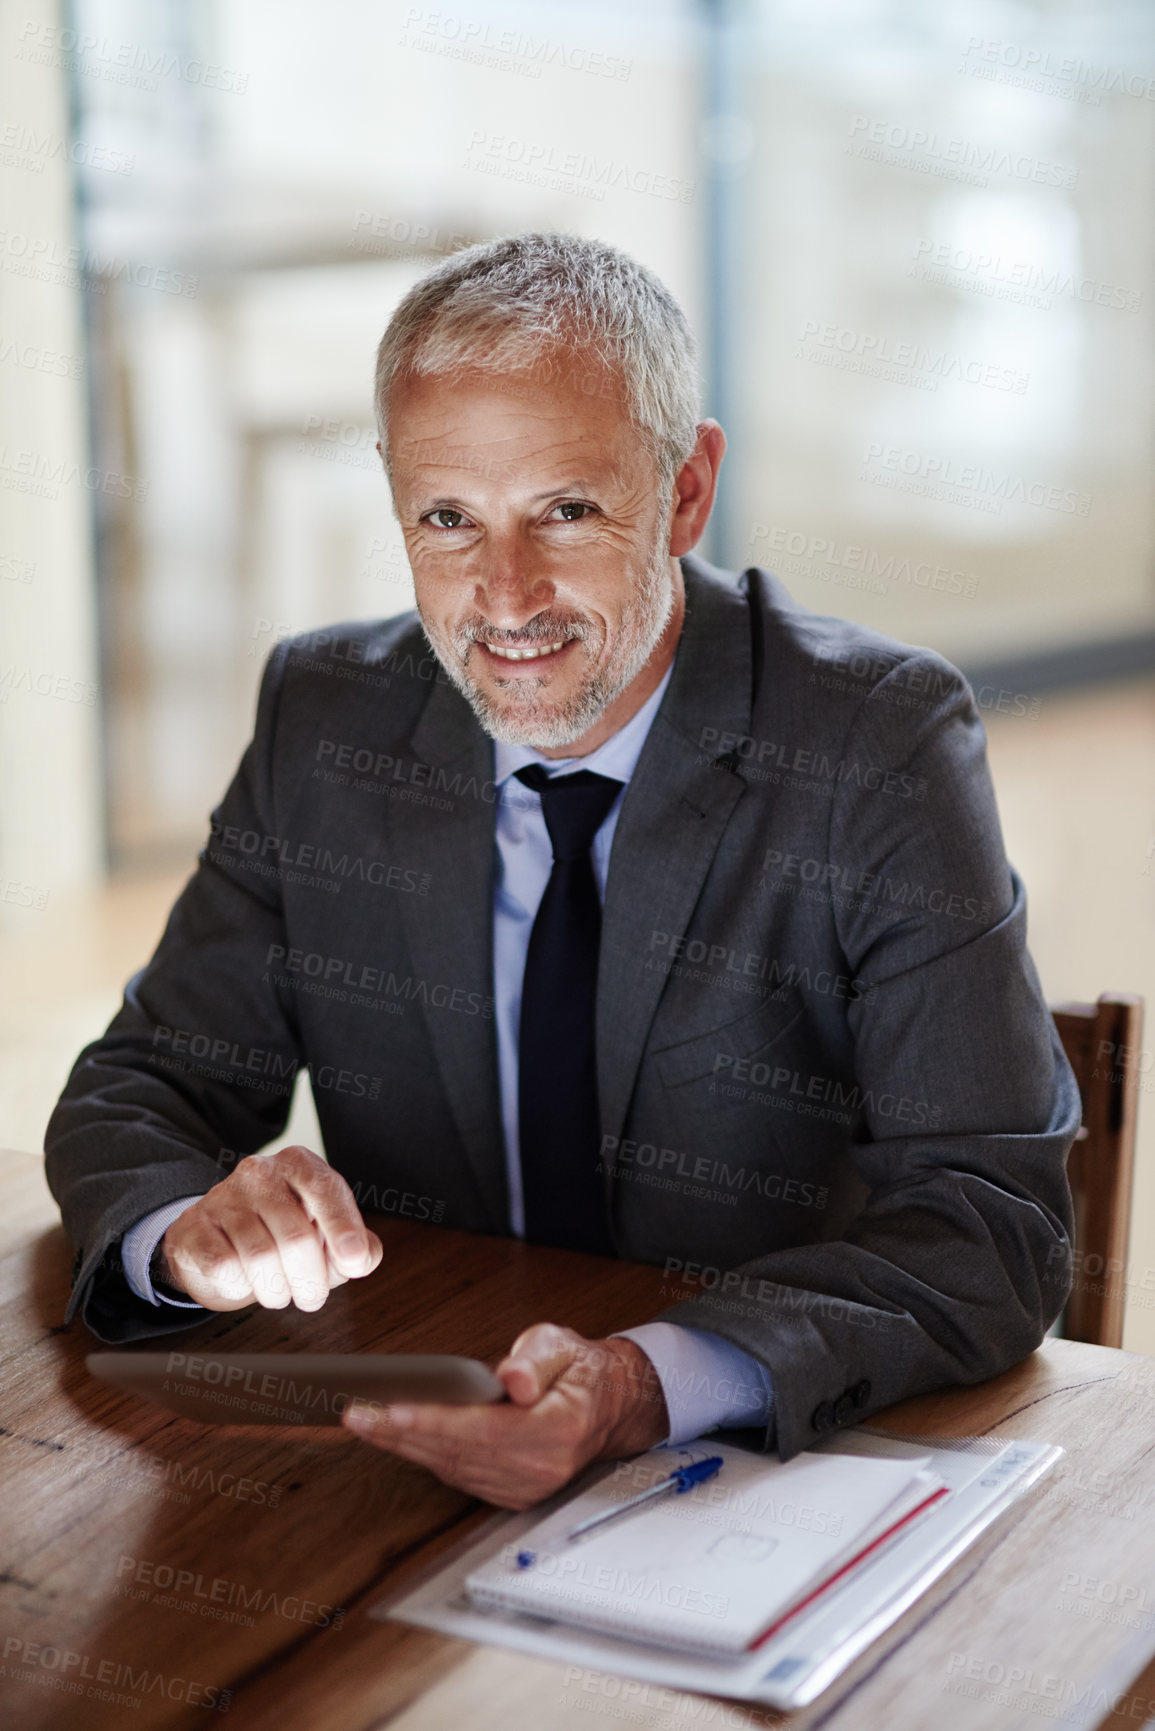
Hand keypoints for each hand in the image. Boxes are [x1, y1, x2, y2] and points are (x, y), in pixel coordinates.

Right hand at [157, 1144, 381, 1312]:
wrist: (214, 1244)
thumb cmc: (280, 1237)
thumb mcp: (325, 1237)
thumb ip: (357, 1246)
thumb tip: (363, 1257)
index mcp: (300, 1165)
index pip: (325, 1190)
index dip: (343, 1228)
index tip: (353, 1260)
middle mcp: (261, 1172)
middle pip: (296, 1237)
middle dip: (311, 1281)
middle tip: (312, 1297)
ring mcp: (224, 1196)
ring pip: (261, 1258)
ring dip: (277, 1290)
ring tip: (279, 1290)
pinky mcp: (194, 1226)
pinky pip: (225, 1268)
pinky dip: (241, 1287)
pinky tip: (244, 1279)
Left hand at [339, 1323, 669, 1507]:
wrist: (609, 1406)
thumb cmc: (580, 1371)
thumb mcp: (562, 1346)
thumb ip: (535, 1360)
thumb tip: (511, 1380)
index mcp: (558, 1429)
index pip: (484, 1430)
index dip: (434, 1421)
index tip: (394, 1409)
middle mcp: (542, 1467)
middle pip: (458, 1453)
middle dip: (401, 1433)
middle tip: (358, 1414)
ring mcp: (527, 1486)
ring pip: (452, 1468)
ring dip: (405, 1446)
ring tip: (366, 1422)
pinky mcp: (513, 1493)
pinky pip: (459, 1476)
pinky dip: (425, 1456)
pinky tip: (398, 1438)